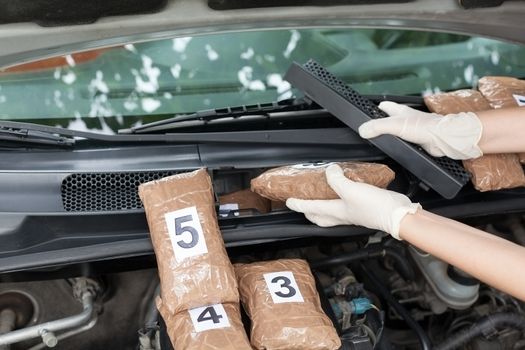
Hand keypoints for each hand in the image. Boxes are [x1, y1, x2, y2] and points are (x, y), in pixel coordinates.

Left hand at [286, 164, 419, 238]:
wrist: (397, 214)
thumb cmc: (374, 207)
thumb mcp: (351, 189)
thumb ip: (337, 179)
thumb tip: (330, 170)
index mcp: (336, 211)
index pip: (311, 208)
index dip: (298, 204)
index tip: (289, 201)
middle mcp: (343, 215)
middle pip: (320, 217)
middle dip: (309, 212)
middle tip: (303, 204)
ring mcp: (353, 213)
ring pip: (332, 213)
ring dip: (323, 207)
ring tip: (320, 197)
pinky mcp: (364, 208)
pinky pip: (346, 205)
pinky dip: (340, 199)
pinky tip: (345, 190)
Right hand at [358, 101, 482, 159]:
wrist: (443, 139)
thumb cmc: (425, 127)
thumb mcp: (395, 125)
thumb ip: (377, 127)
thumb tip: (362, 130)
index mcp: (400, 111)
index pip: (384, 106)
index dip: (374, 109)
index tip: (366, 114)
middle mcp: (406, 119)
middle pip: (390, 119)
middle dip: (381, 123)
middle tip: (371, 129)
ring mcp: (412, 130)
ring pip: (397, 131)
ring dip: (391, 135)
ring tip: (380, 140)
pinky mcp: (417, 141)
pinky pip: (404, 143)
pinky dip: (400, 146)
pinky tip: (396, 149)